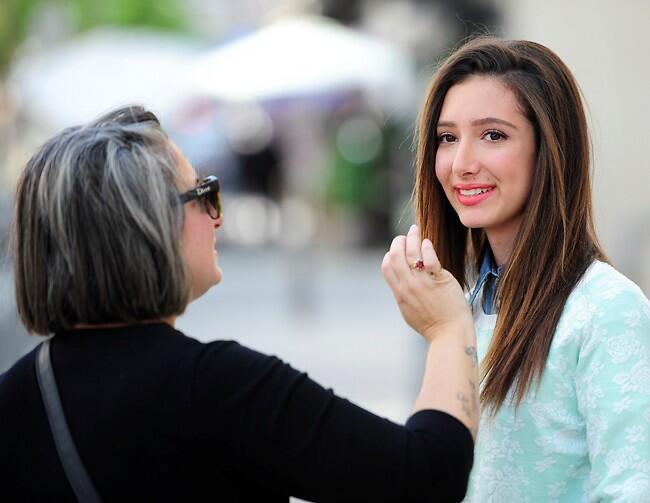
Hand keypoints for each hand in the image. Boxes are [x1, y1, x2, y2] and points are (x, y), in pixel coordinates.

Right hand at [381, 225, 472, 341]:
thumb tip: (402, 283)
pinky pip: (429, 259)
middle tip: (405, 235)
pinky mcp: (439, 280)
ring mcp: (423, 283)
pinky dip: (426, 247)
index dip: (390, 254)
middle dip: (398, 241)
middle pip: (395, 255)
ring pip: (411, 253)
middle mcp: (408, 286)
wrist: (449, 334)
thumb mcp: (409, 311)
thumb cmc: (433, 325)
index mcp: (400, 293)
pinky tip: (427, 243)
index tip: (397, 249)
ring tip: (415, 230)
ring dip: (411, 238)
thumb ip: (404, 295)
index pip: (386, 266)